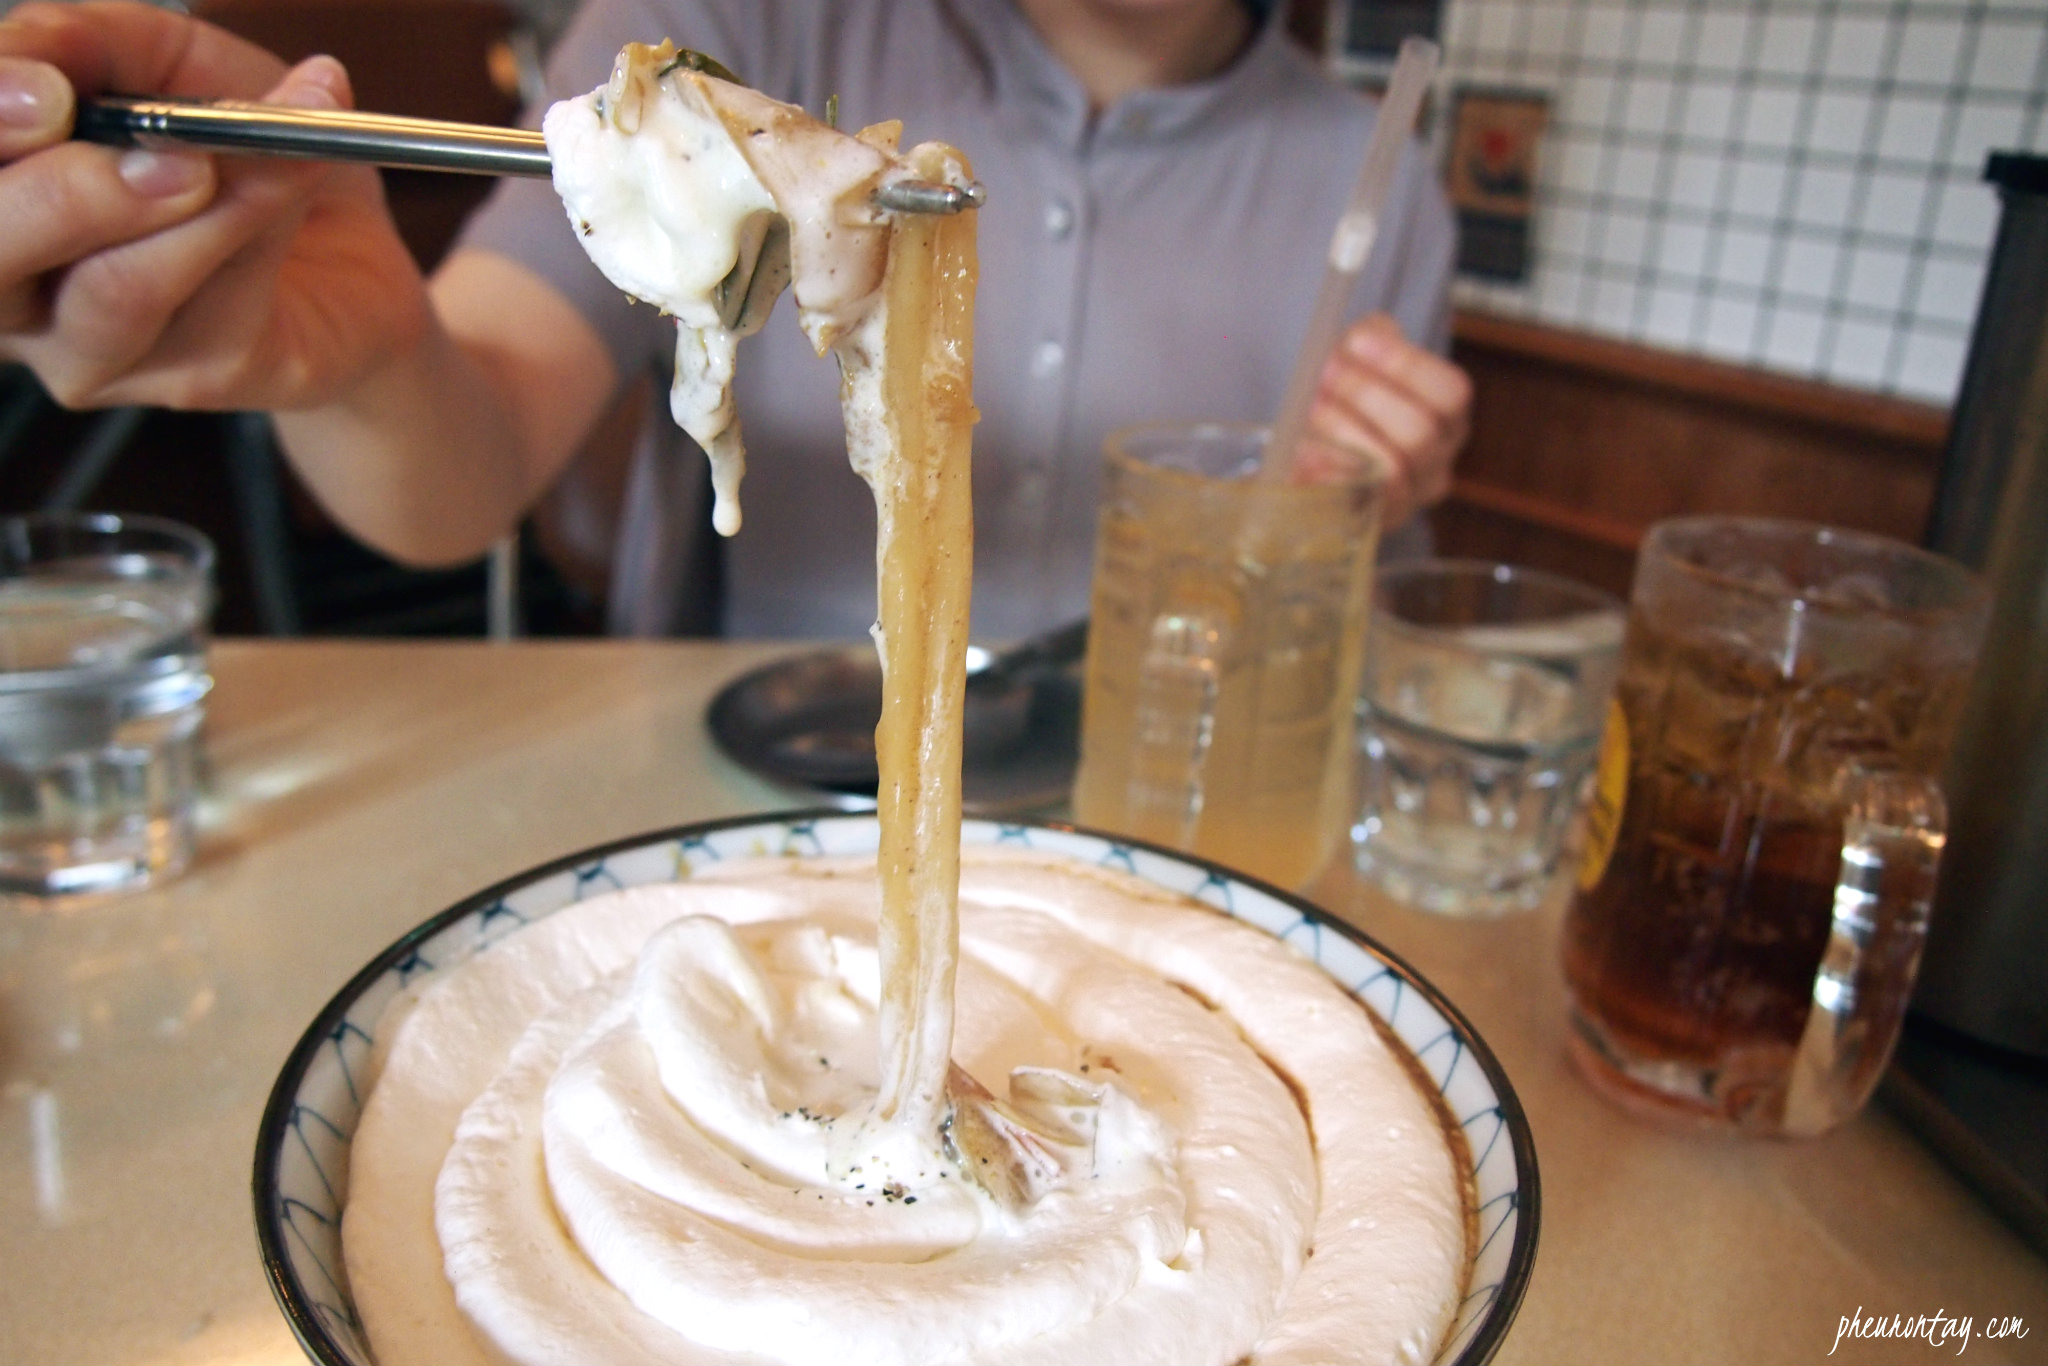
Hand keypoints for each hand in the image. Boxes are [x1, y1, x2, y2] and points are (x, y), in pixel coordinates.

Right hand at [0, 1, 426, 411]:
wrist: (351, 246)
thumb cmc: (237, 152)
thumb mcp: (163, 62)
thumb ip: (89, 44)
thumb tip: (41, 44)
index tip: (49, 92)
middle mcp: (22, 291)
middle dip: (65, 194)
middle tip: (153, 143)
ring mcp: (100, 351)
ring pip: (117, 289)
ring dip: (192, 204)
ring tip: (242, 147)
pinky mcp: (195, 378)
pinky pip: (218, 302)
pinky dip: (259, 218)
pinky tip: (296, 169)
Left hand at [1296, 313, 1471, 530]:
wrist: (1326, 468)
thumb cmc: (1355, 407)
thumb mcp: (1368, 364)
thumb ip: (1371, 340)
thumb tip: (1363, 334)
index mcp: (1448, 421)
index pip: (1451, 393)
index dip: (1404, 364)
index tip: (1357, 341)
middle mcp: (1436, 465)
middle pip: (1419, 432)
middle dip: (1365, 394)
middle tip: (1325, 372)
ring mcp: (1406, 501)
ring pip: (1388, 469)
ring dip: (1342, 430)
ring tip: (1312, 406)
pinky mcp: (1367, 525)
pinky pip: (1350, 503)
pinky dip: (1324, 472)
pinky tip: (1302, 449)